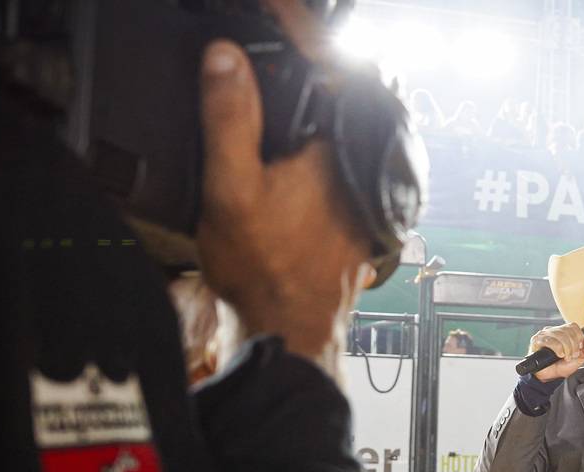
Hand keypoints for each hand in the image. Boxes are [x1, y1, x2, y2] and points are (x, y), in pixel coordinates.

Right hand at [195, 0, 373, 373]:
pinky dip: (310, 125)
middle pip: (339, 81)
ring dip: (306, 89)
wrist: (291, 328)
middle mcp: (359, 156)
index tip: (267, 2)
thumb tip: (224, 57)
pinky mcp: (351, 197)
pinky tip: (281, 131)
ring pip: (339, 114)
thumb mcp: (231, 189)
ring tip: (266, 68)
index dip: (291, 21)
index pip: (323, 58)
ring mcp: (359, 178)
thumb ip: (229, 119)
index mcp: (337, 143)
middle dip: (302, 53)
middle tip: (267, 27)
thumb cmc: (268, 271)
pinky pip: (336, 143)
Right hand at [528, 323, 583, 381]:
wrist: (548, 376)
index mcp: (563, 332)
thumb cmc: (560, 367)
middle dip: (573, 346)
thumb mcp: (577, 360)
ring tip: (565, 357)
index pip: (573, 326)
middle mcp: (553, 331)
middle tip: (571, 356)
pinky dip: (557, 348)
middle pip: (568, 330)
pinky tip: (559, 355)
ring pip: (560, 335)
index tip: (578, 349)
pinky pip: (550, 340)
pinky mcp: (536, 340)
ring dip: (566, 348)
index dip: (578, 337)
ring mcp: (544, 334)